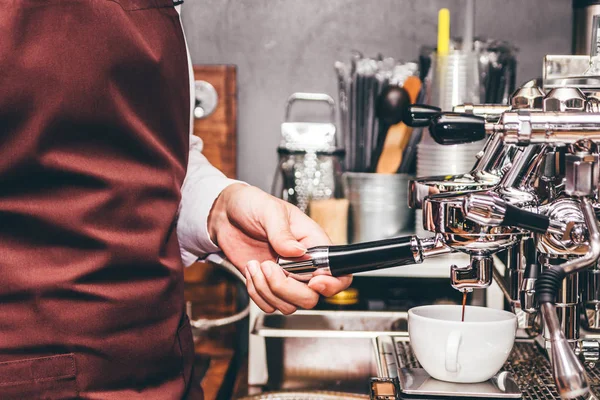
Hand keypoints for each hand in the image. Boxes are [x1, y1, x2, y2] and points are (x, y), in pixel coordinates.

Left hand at [208, 184, 351, 313]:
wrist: (226, 214)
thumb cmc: (253, 205)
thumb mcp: (269, 210)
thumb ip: (283, 232)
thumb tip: (299, 252)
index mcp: (314, 244)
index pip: (339, 273)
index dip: (332, 284)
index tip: (313, 280)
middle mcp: (304, 265)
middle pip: (312, 297)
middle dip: (288, 289)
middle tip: (269, 266)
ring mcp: (286, 278)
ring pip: (290, 305)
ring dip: (267, 290)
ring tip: (256, 265)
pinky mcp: (268, 286)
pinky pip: (269, 305)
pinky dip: (257, 294)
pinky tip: (251, 271)